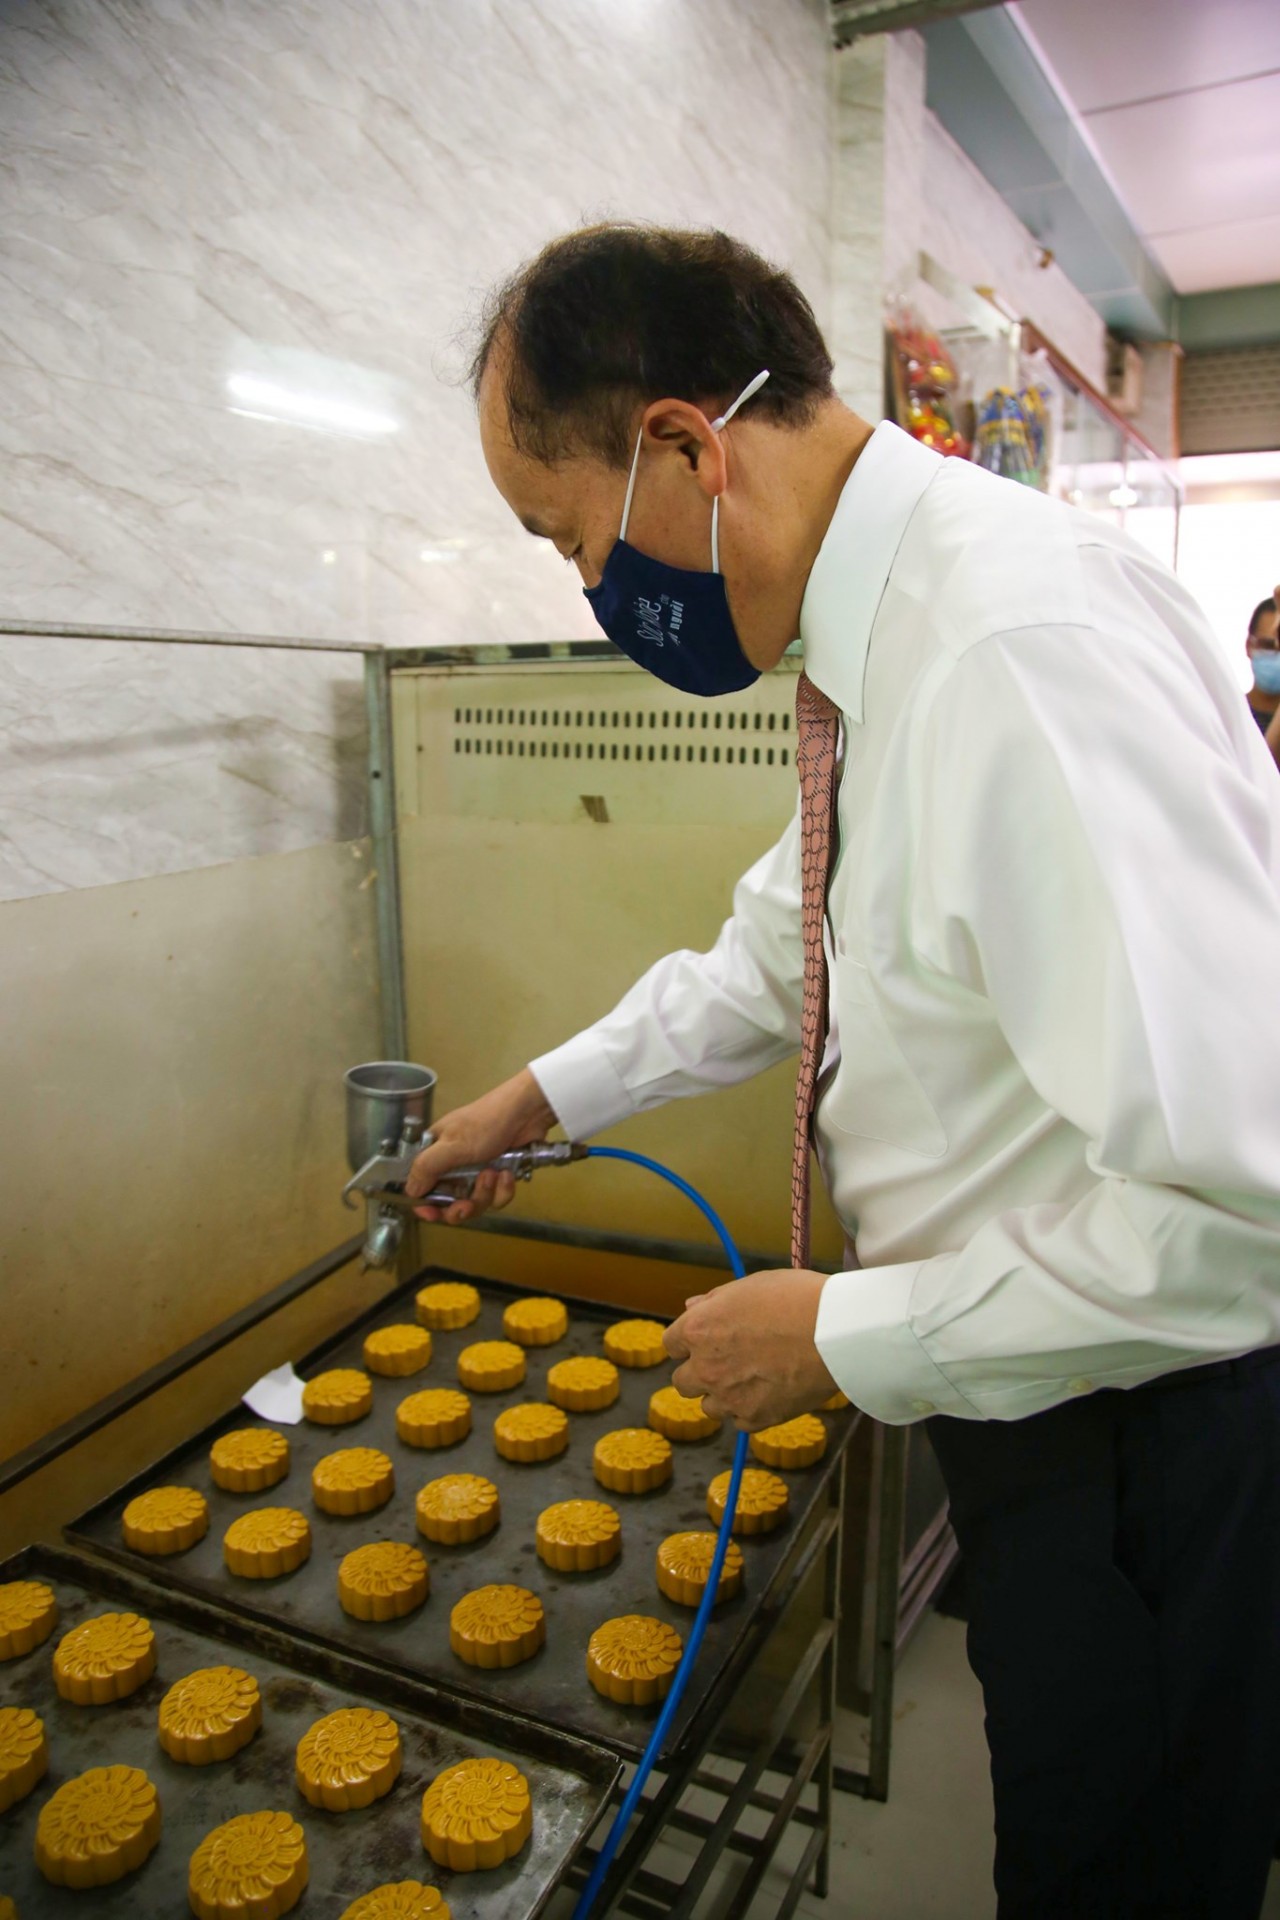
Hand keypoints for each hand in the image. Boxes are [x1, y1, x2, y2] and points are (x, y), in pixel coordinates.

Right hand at [403, 1068, 557, 1224]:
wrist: (528, 1113)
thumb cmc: (486, 1123)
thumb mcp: (452, 1145)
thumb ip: (427, 1168)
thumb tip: (409, 1191)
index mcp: (436, 1153)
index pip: (423, 1185)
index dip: (426, 1203)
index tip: (431, 1213)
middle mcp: (454, 1165)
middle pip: (450, 1202)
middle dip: (460, 1207)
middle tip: (467, 1205)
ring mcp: (478, 1172)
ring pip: (476, 1203)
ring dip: (485, 1194)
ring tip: (493, 1174)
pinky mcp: (499, 1176)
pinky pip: (497, 1197)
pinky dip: (504, 1189)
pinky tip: (507, 1174)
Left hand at [663, 1270, 836, 1429]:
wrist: (836, 1333)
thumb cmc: (796, 1299)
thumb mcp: (750, 1286)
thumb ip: (715, 1301)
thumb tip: (692, 1307)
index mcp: (699, 1329)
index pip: (671, 1344)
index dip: (688, 1342)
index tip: (706, 1342)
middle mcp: (705, 1367)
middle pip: (682, 1382)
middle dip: (700, 1373)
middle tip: (728, 1363)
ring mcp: (729, 1397)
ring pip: (709, 1406)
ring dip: (722, 1396)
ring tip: (751, 1380)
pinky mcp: (755, 1419)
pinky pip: (739, 1421)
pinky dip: (749, 1411)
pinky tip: (769, 1393)